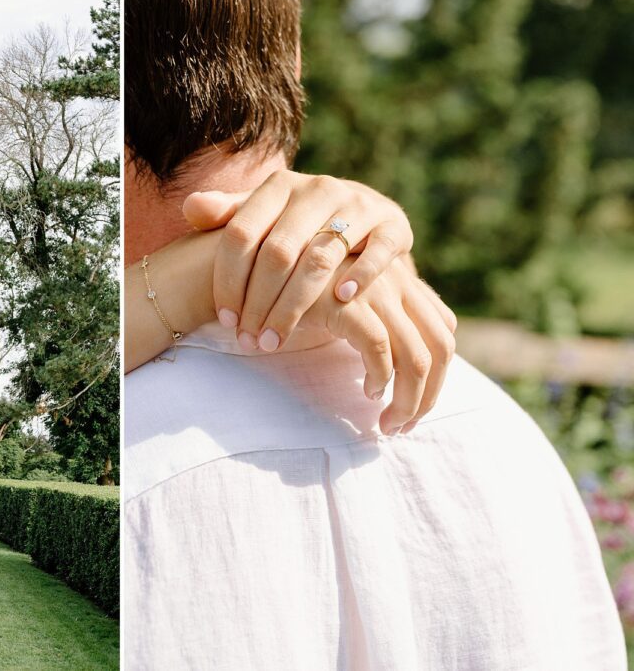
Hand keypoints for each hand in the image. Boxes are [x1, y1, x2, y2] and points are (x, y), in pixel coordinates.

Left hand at [183, 170, 414, 345]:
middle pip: (277, 251)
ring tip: (277, 339)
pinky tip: (341, 300)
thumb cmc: (296, 222)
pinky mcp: (392, 222)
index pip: (241, 233)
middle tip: (249, 340)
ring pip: (320, 257)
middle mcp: (317, 189)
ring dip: (295, 304)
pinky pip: (377, 249)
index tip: (224, 319)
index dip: (227, 280)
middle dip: (259, 302)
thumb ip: (226, 213)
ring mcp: (357, 202)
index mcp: (278, 186)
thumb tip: (191, 208)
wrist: (362, 210)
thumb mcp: (260, 214)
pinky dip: (361, 275)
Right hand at [296, 256, 455, 434]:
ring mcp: (374, 290)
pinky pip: (379, 350)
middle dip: (430, 394)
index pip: (444, 327)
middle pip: (441, 345)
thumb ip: (372, 318)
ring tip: (388, 423)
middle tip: (405, 425)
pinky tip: (368, 392)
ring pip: (417, 356)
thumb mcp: (342, 301)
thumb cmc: (292, 291)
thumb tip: (398, 371)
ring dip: (409, 400)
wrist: (251, 269)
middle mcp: (394, 279)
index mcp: (398, 277)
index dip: (440, 371)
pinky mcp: (346, 304)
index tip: (416, 402)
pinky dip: (380, 379)